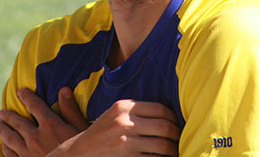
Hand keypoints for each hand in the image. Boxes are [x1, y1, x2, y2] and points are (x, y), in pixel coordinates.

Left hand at [0, 87, 88, 156]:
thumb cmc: (80, 150)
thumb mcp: (80, 128)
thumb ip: (70, 110)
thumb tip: (64, 89)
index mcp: (50, 124)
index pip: (35, 106)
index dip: (27, 97)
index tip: (20, 92)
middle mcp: (35, 137)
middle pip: (18, 123)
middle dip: (8, 116)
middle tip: (1, 112)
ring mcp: (27, 152)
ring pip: (10, 138)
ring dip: (2, 130)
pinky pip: (10, 154)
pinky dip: (5, 148)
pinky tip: (3, 145)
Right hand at [49, 99, 179, 156]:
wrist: (79, 154)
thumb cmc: (101, 134)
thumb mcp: (114, 115)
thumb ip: (136, 112)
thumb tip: (168, 115)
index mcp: (123, 107)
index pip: (160, 109)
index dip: (173, 117)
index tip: (176, 123)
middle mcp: (124, 122)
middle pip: (164, 126)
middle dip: (176, 134)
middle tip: (180, 138)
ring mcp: (125, 142)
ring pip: (162, 145)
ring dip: (173, 149)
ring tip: (175, 150)